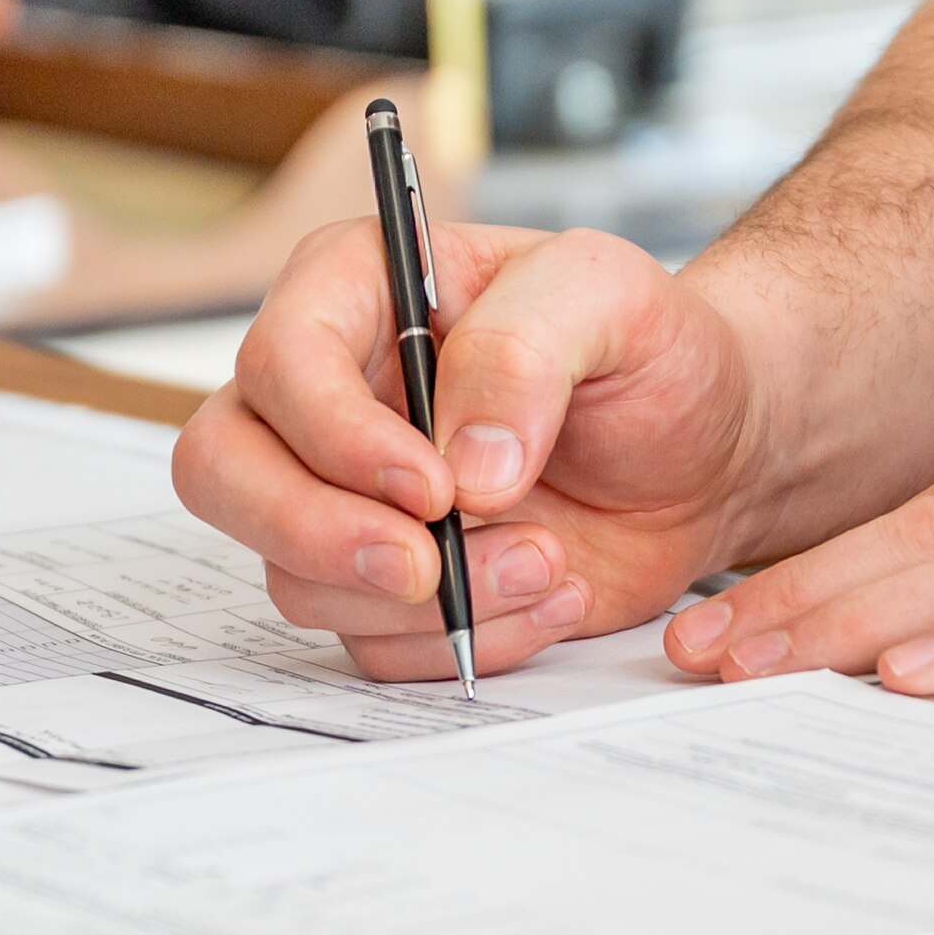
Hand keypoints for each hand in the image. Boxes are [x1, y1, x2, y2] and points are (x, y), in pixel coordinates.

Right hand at [174, 219, 772, 679]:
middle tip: (422, 566)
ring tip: (550, 558)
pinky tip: (552, 592)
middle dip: (314, 533)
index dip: (336, 435)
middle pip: (224, 473)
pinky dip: (466, 639)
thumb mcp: (611, 296)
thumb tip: (463, 463)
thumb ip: (527, 349)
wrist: (709, 448)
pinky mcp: (392, 582)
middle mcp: (330, 397)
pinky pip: (374, 641)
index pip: (281, 361)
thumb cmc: (652, 349)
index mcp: (360, 293)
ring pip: (295, 574)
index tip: (433, 486)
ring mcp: (350, 498)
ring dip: (425, 598)